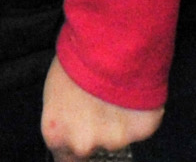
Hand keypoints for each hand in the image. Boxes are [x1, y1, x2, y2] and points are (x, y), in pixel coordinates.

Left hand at [41, 57, 160, 158]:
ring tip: (117, 93)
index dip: (72, 143)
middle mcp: (83, 144)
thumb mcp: (54, 88)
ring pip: (117, 137)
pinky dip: (138, 114)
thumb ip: (61, 116)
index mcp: (56, 134)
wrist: (110, 44)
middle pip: (89, 148)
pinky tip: (133, 93)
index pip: (63, 157)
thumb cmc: (77, 58)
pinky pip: (140, 126)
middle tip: (99, 104)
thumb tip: (68, 120)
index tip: (79, 130)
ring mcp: (114, 140)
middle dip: (95, 132)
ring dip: (117, 121)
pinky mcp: (141, 131)